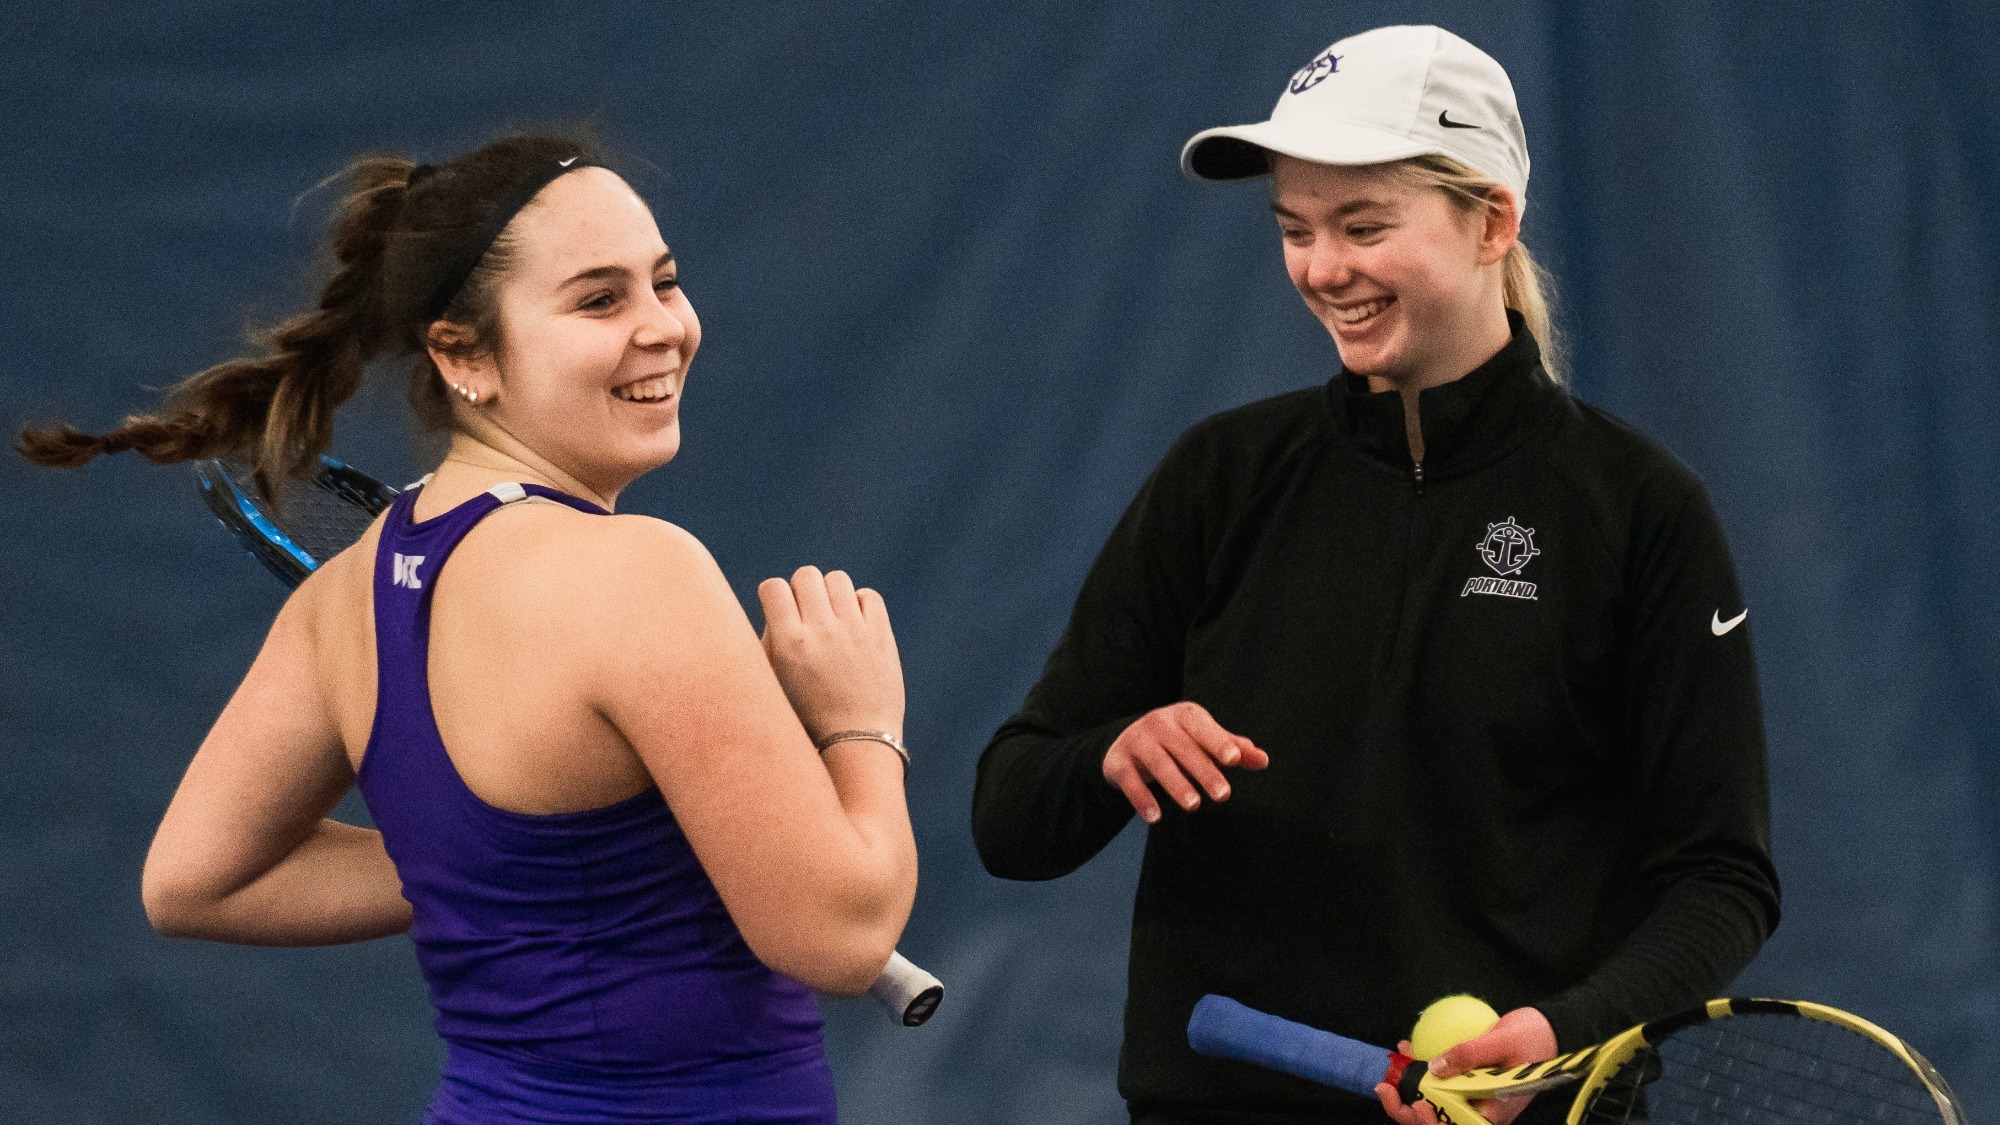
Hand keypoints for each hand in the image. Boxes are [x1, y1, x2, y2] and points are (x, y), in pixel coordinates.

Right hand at [758, 567, 904, 741]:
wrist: (856, 743)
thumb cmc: (807, 720)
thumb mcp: (773, 686)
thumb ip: (768, 644)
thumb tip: (774, 610)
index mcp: (789, 643)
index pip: (773, 587)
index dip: (773, 596)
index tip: (779, 612)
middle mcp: (822, 631)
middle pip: (806, 575)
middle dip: (802, 590)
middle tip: (806, 616)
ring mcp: (855, 631)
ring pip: (838, 580)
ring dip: (831, 594)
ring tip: (831, 619)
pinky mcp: (882, 636)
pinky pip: (869, 596)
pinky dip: (860, 604)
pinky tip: (854, 625)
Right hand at [1101, 701, 1267, 822]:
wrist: (1126, 741)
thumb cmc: (1179, 742)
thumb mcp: (1204, 740)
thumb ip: (1233, 749)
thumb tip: (1263, 760)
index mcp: (1184, 715)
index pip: (1203, 728)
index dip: (1218, 742)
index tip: (1234, 759)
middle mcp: (1159, 723)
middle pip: (1183, 748)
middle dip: (1204, 771)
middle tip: (1224, 795)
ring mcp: (1136, 741)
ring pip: (1158, 764)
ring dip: (1176, 784)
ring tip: (1194, 806)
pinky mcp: (1117, 761)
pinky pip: (1130, 780)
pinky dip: (1141, 798)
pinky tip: (1155, 817)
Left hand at [1374, 1008, 1557, 1124]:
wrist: (1550, 1030)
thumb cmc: (1533, 1040)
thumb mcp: (1502, 1042)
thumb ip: (1470, 1054)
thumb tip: (1434, 1067)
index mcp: (1493, 1112)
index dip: (1431, 1123)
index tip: (1416, 1103)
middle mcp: (1480, 1111)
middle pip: (1439, 1121)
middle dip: (1407, 1111)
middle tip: (1384, 1087)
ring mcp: (1472, 1098)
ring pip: (1434, 1104)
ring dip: (1409, 1090)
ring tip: (1391, 1069)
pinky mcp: (1467, 1083)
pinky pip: (1440, 1083)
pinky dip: (1421, 1071)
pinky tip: (1407, 1049)